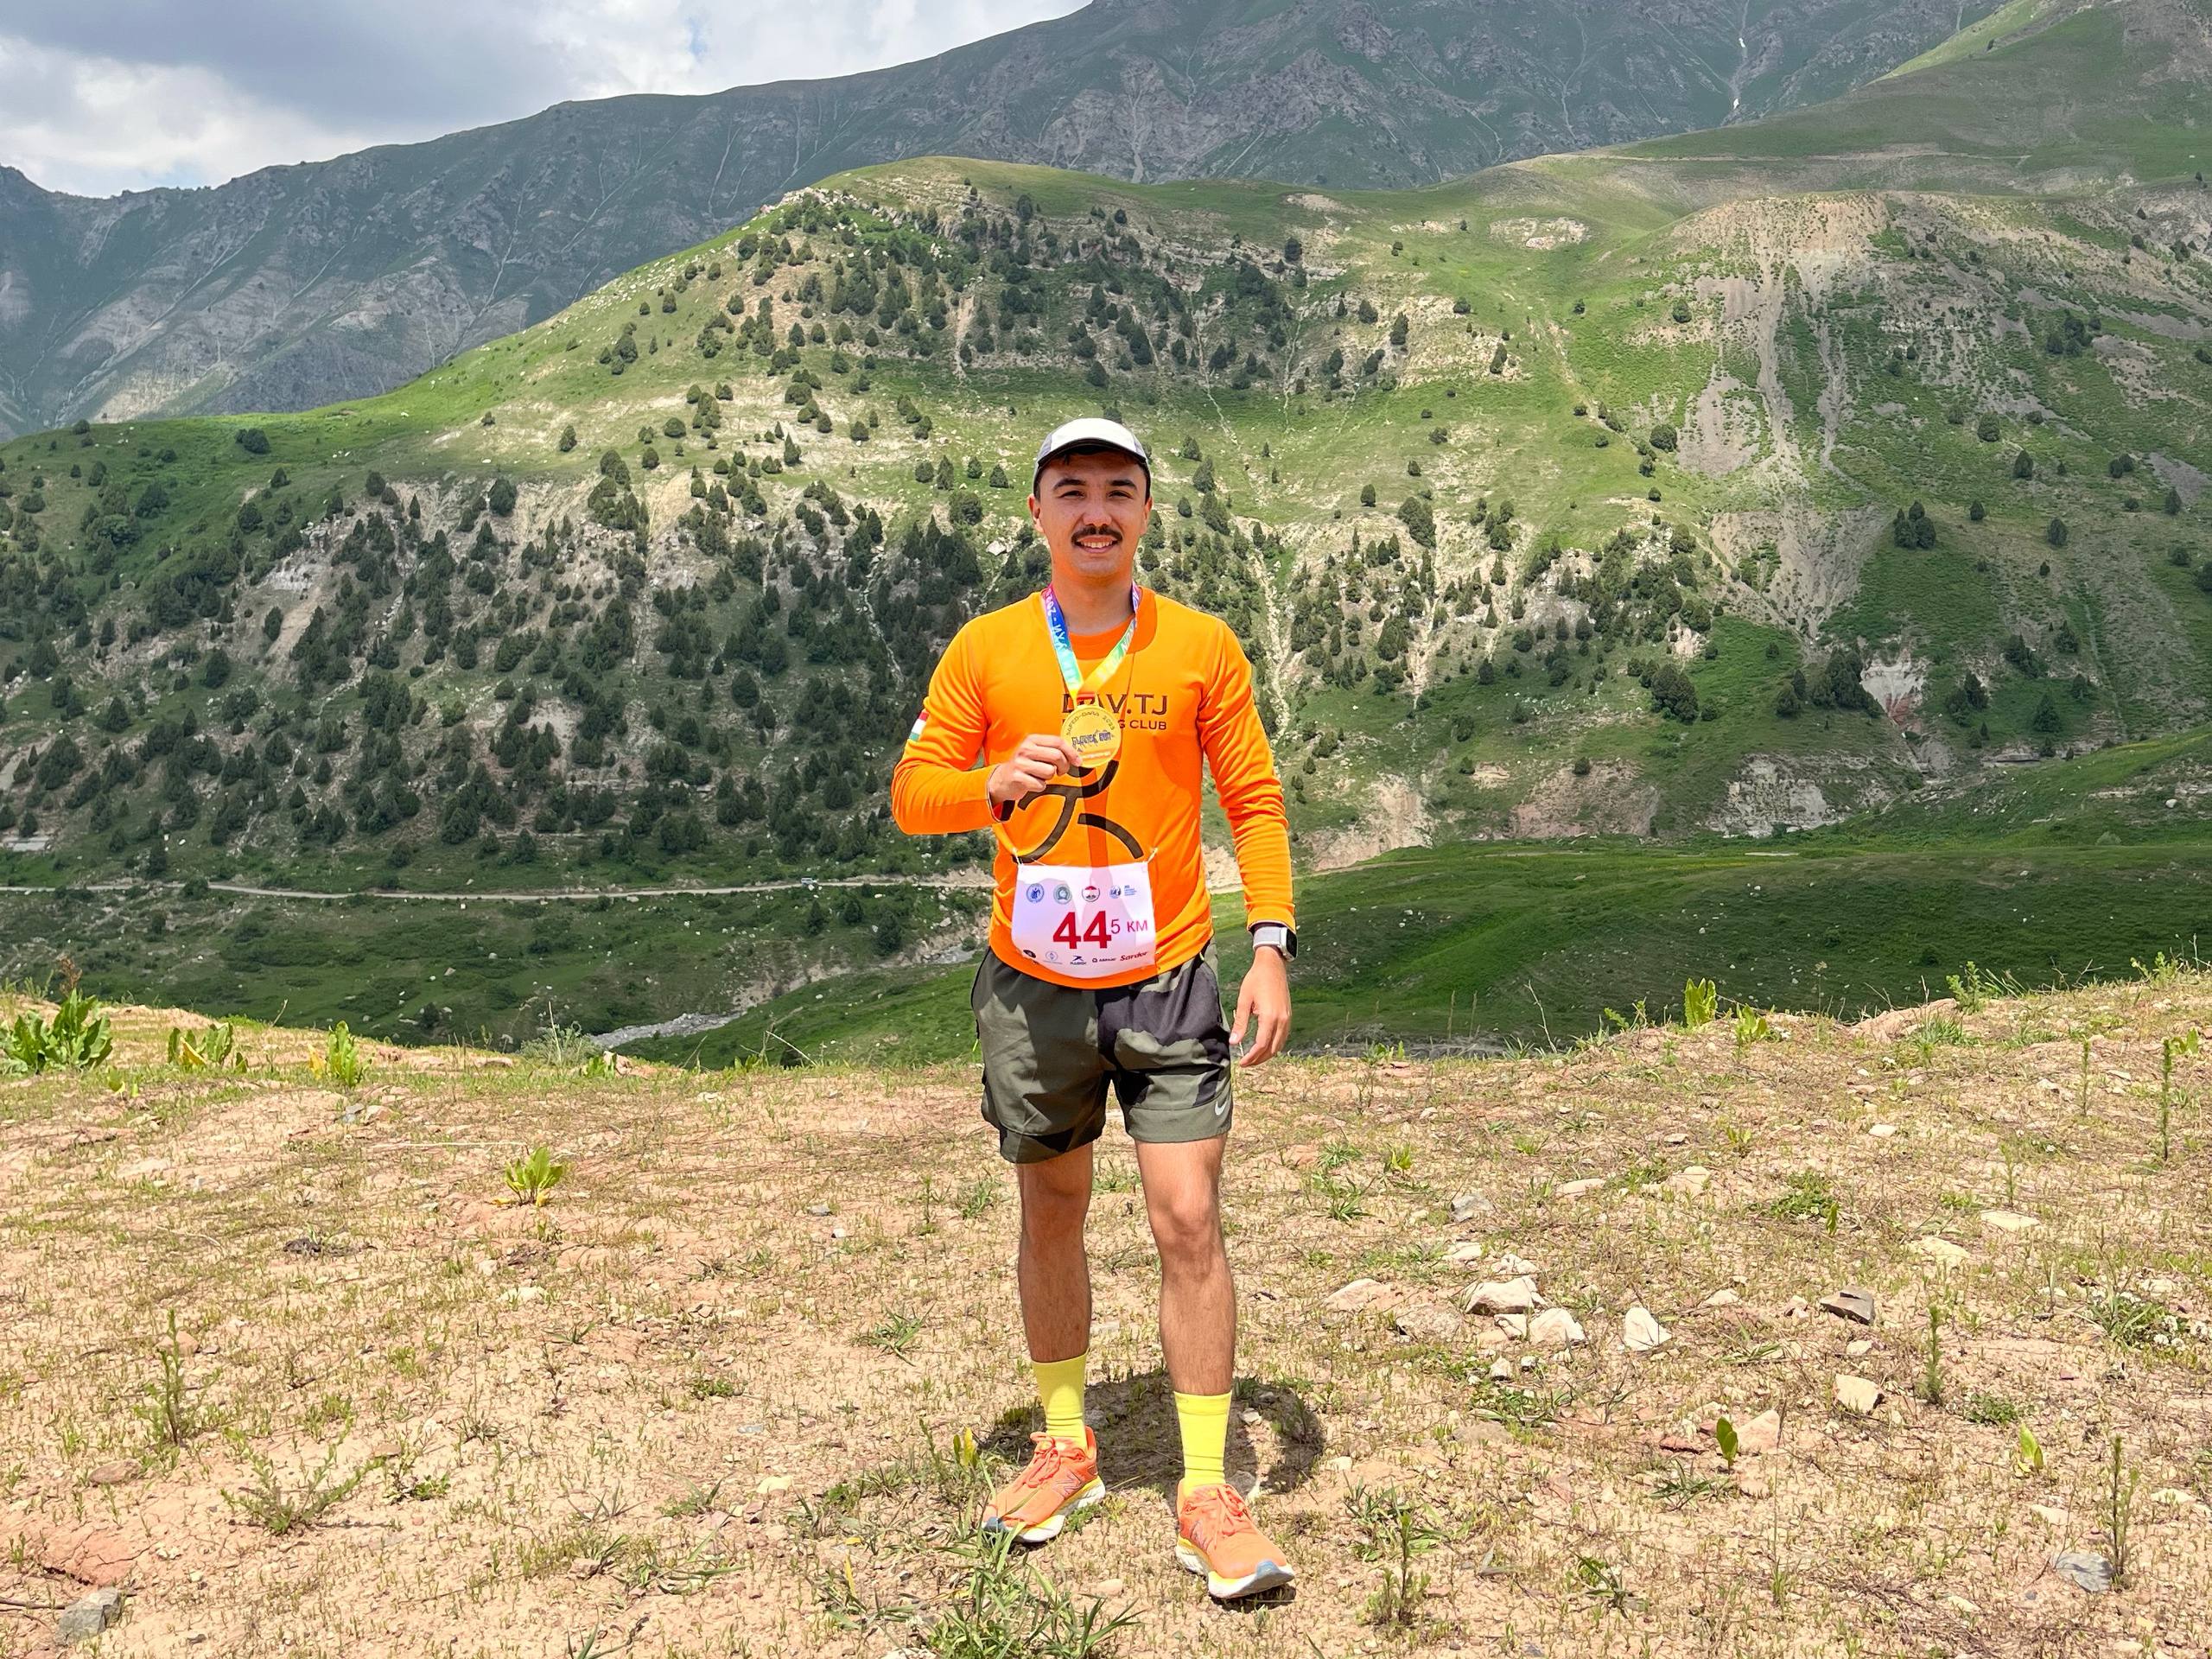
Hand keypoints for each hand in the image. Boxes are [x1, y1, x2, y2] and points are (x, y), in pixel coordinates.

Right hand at [986, 733, 1082, 811]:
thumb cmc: (1024, 766)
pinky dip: (1040, 786)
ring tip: (1040, 776)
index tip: (1078, 761)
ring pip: (1050, 772)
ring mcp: (1020, 763)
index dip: (1072, 752)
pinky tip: (1032, 782)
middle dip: (1063, 767)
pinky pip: (1041, 785)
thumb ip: (1053, 751)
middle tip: (1059, 771)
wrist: (1002, 780)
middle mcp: (1025, 749)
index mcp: (1032, 740)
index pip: (1058, 742)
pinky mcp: (1018, 777)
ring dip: (1048, 778)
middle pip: (1057, 756)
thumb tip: (1076, 757)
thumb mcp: (1036, 753)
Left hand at [1231, 946, 1290, 1067]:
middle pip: (1272, 1049)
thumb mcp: (1244, 1000)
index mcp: (1270, 1017)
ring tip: (1254, 1058)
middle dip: (1259, 1059)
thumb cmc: (1256, 979)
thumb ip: (1240, 1022)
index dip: (1251, 1057)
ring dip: (1267, 1054)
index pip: (1261, 1045)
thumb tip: (1234, 1042)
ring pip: (1279, 1045)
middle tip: (1246, 1064)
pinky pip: (1283, 1037)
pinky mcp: (1288, 1016)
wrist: (1272, 965)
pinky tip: (1265, 1046)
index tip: (1242, 1063)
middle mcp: (1281, 1020)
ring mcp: (1287, 1018)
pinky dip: (1274, 1046)